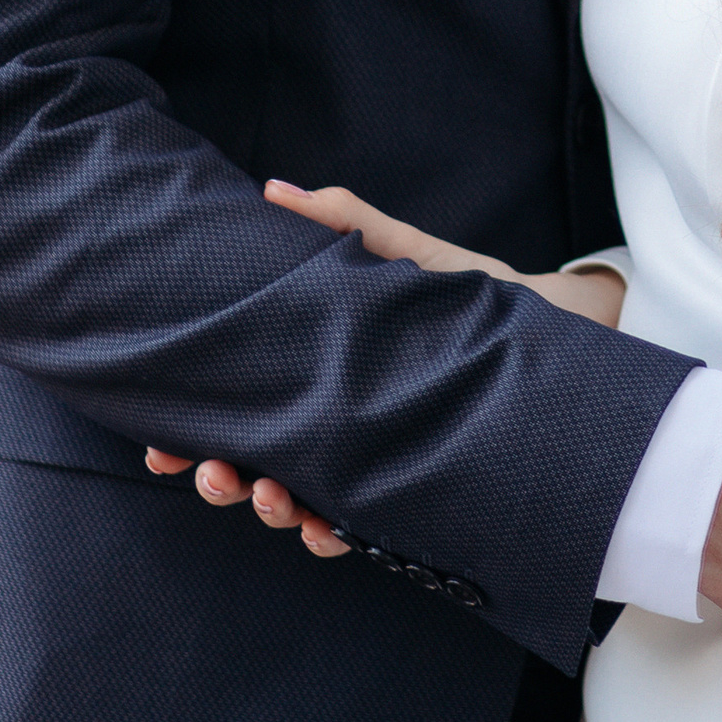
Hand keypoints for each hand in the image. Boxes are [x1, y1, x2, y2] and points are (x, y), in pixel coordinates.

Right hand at [141, 178, 624, 547]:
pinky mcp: (418, 490)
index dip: (194, 432)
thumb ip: (346, 225)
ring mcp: (374, 462)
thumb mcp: (408, 257)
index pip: (245, 410)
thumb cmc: (475, 296)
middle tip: (210, 470)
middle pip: (255, 467)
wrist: (560, 334)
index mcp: (322, 377)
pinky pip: (366, 527)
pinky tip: (328, 526)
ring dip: (270, 508)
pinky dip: (338, 533)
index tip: (161, 441)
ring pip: (299, 503)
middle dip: (220, 478)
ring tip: (267, 494)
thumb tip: (274, 188)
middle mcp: (339, 427)